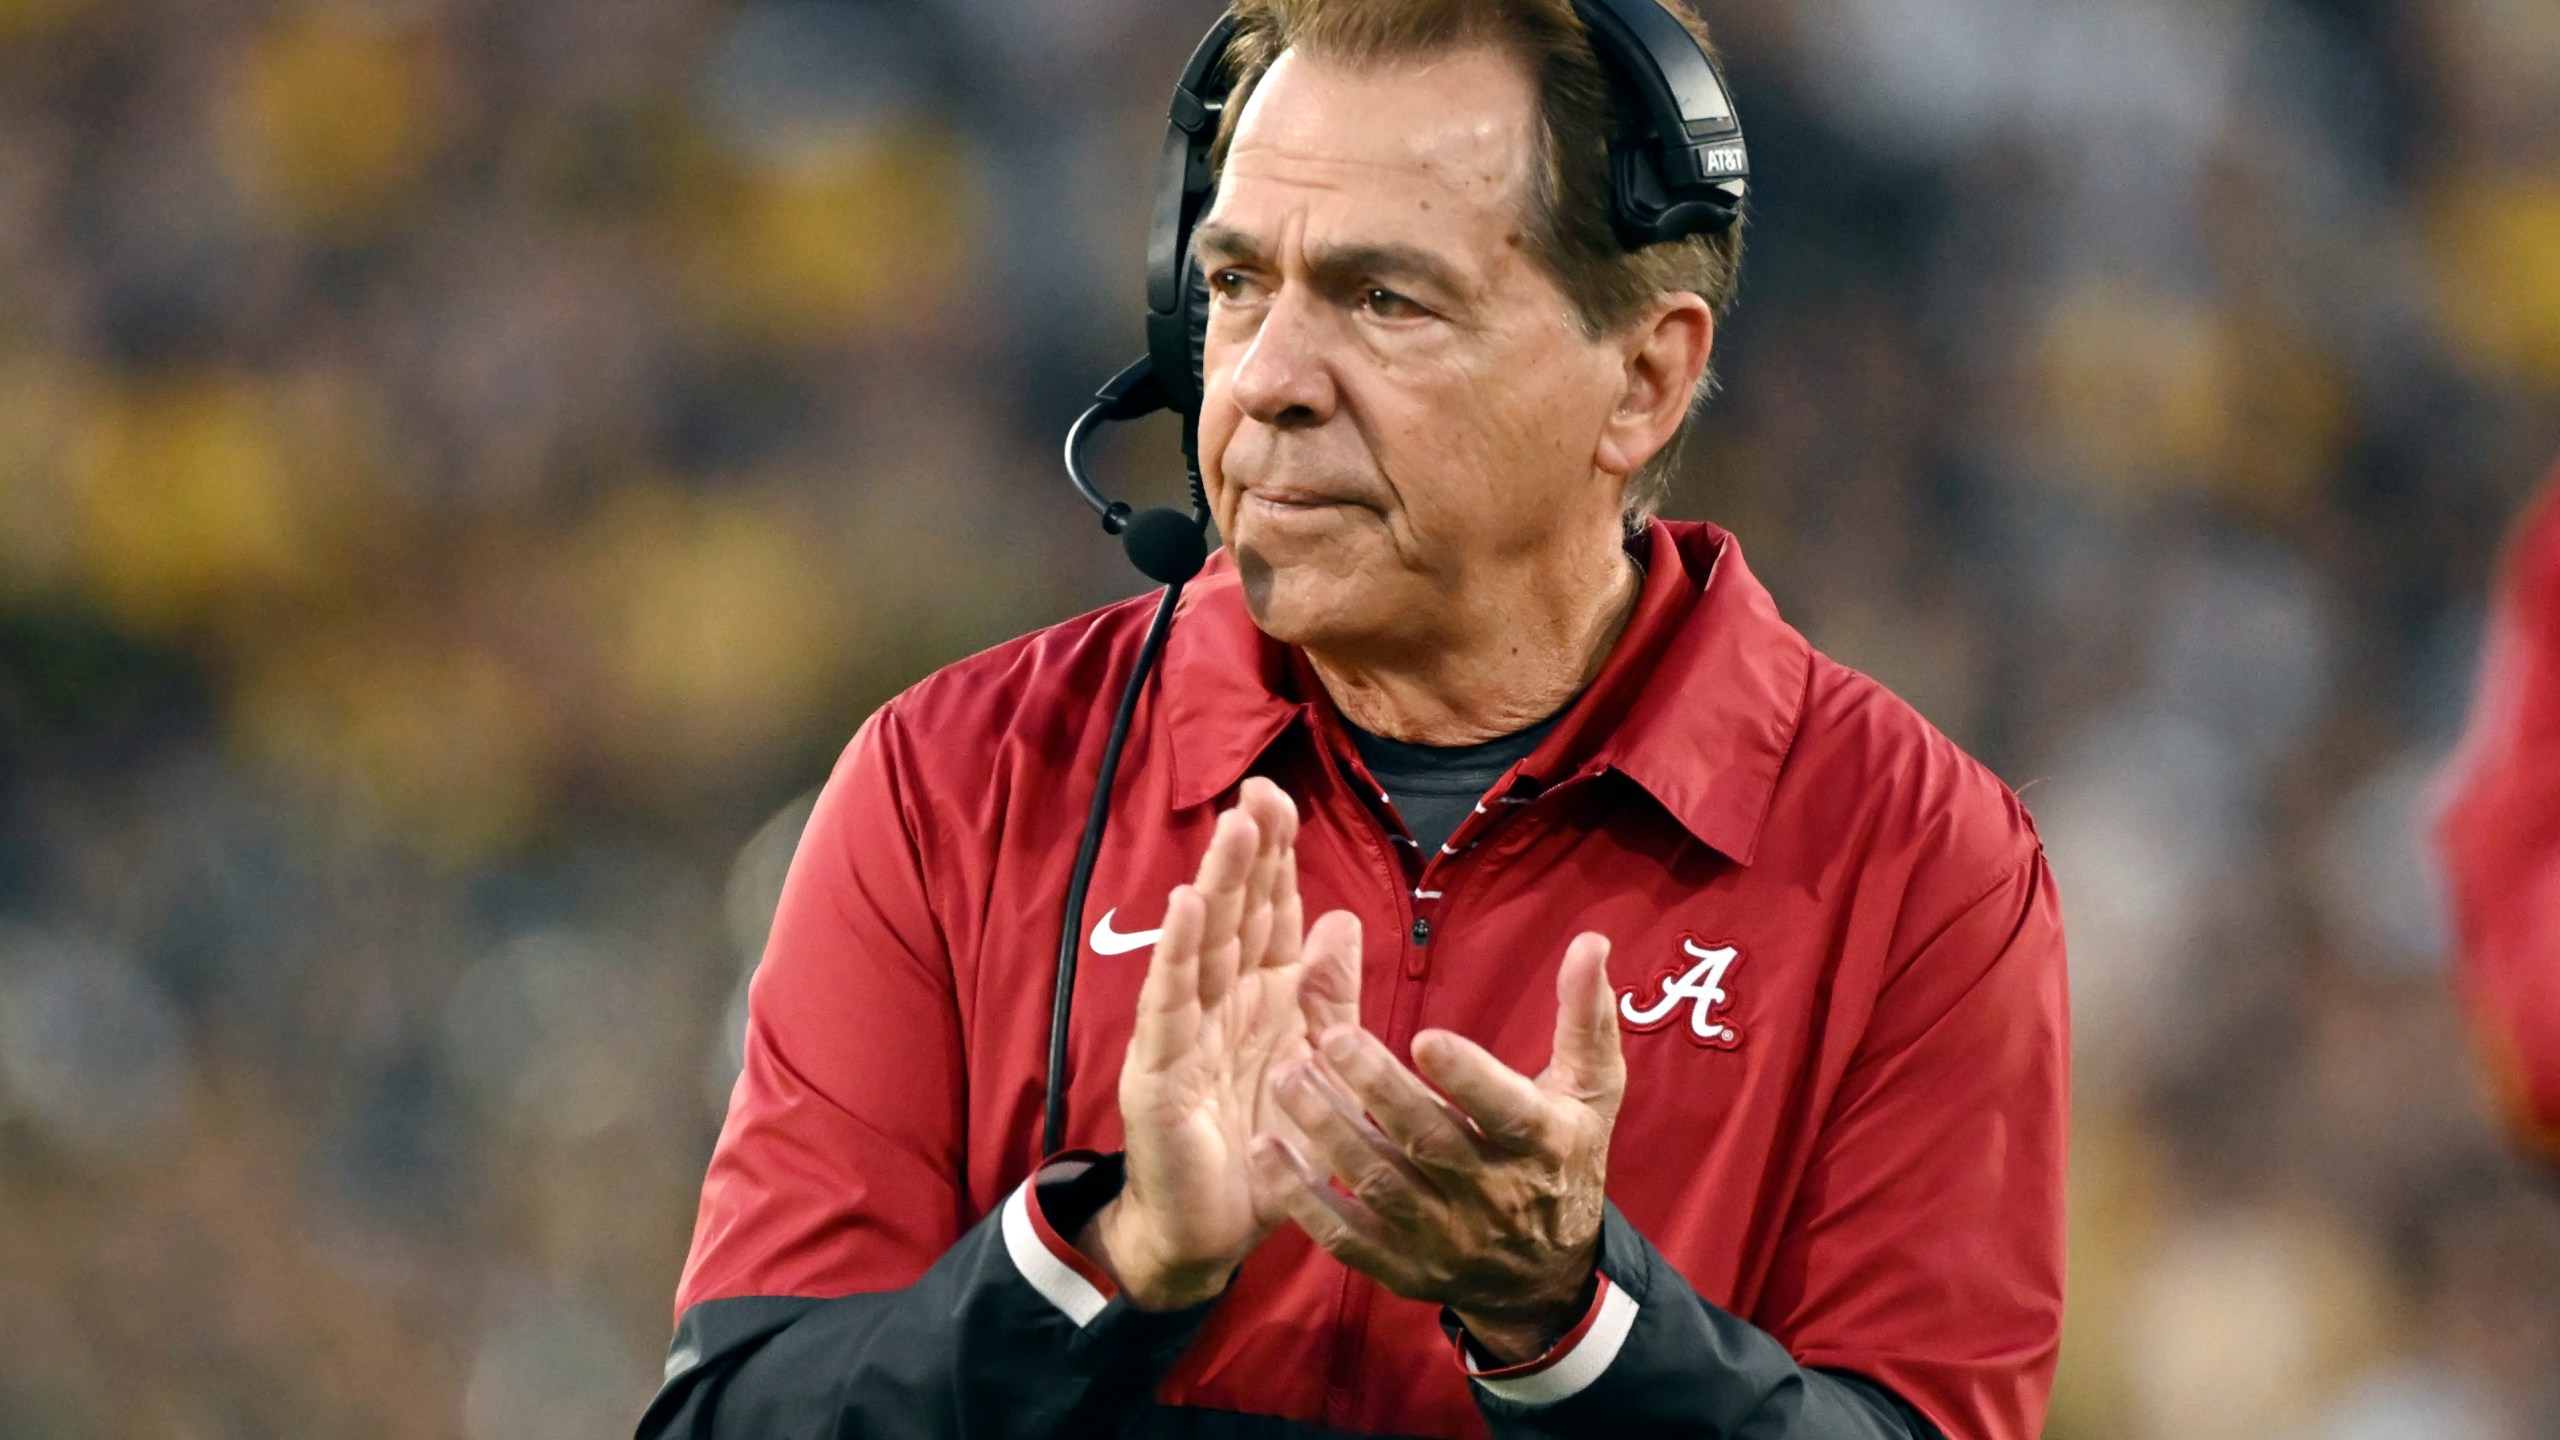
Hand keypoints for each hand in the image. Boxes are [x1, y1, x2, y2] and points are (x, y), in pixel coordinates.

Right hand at [1076, 778, 1361, 1308]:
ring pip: (1203, 944)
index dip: (1274, 856)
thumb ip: (1328, 995)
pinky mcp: (1156, 1070)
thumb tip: (1341, 919)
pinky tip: (1187, 908)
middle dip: (1247, 852)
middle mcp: (1220, 1001)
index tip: (1280, 796)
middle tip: (1259, 791)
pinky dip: (1178, 955)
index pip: (1268, 912)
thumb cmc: (1263, 1146)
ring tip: (1232, 829)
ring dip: (1217, 884)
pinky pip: (1170, 1004)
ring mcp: (1183, 1030)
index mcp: (1262, 996)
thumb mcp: (1314, 1063)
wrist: (1211, 1230)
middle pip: (1235, 913)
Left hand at [1250, 933, 1623, 1363]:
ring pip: (1379, 1185)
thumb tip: (1590, 941)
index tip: (1425, 1036)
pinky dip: (1302, 1198)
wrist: (1546, 1276)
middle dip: (1376, 1090)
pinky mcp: (1401, 1268)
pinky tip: (1265, 1150)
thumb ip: (1585, 1015)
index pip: (1505, 1111)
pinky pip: (1345, 1237)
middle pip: (1428, 1142)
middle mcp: (1493, 1197)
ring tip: (1286, 1076)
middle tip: (1328, 1038)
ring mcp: (1443, 1239)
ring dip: (1329, 1132)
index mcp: (1542, 1144)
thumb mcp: (1591, 1090)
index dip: (1467, 1077)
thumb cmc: (1564, 1158)